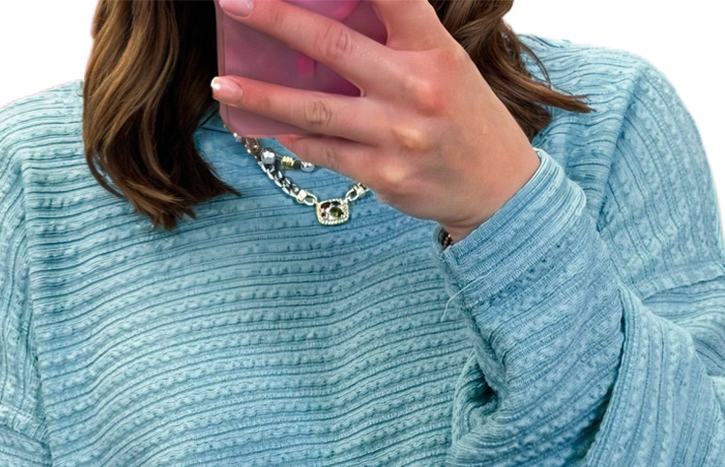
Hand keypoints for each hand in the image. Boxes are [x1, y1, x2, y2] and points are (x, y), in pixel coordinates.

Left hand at [211, 0, 540, 237]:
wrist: (499, 191)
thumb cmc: (465, 118)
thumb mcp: (446, 65)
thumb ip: (398, 39)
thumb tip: (330, 19)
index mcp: (433, 50)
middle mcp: (415, 89)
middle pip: (333, 47)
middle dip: (277, 22)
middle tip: (234, 5)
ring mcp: (398, 136)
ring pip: (316, 111)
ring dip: (264, 97)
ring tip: (224, 85)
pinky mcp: (386, 175)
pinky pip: (327, 153)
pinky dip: (294, 138)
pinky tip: (268, 127)